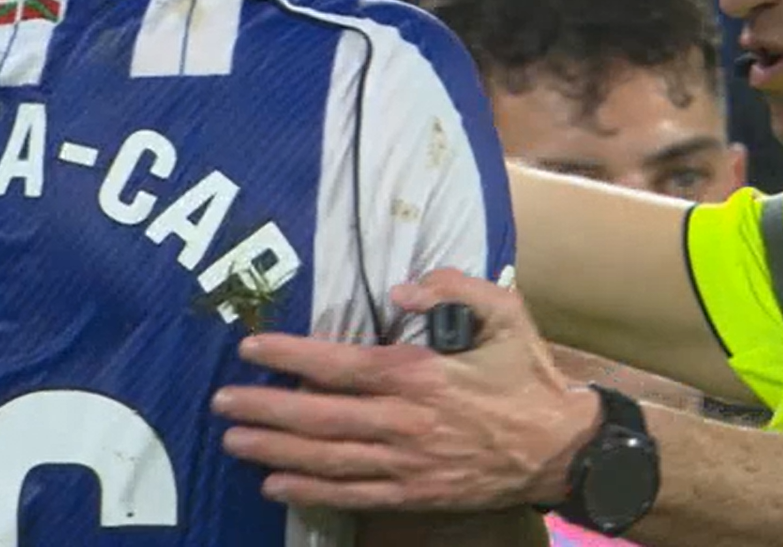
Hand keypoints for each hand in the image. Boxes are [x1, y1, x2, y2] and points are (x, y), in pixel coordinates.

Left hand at [212, 269, 601, 511]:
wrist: (562, 448)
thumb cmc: (527, 376)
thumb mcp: (505, 312)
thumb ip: (454, 288)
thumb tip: (402, 288)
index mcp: (421, 375)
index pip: (341, 364)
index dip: (291, 355)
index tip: (251, 347)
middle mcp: (406, 422)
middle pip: (321, 416)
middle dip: (265, 407)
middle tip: (220, 400)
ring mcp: (407, 463)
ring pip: (327, 458)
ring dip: (275, 448)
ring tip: (232, 439)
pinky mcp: (414, 494)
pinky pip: (353, 496)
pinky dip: (311, 491)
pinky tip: (275, 482)